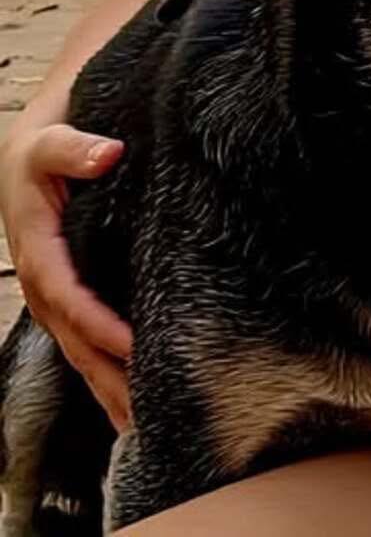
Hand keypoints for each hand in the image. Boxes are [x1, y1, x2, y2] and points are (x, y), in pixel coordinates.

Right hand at [0, 123, 132, 429]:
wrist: (28, 152)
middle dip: (108, 376)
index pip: (71, 297)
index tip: (135, 347)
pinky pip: (84, 343)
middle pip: (76, 340)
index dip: (100, 325)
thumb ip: (75, 148)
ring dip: (108, 388)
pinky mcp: (68, 298)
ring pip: (80, 351)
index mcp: (39, 250)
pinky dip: (105, 373)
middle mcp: (44, 282)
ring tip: (142, 426)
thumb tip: (107, 153)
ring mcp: (54, 295)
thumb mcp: (51, 140)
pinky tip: (129, 403)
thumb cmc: (43, 147)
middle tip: (146, 412)